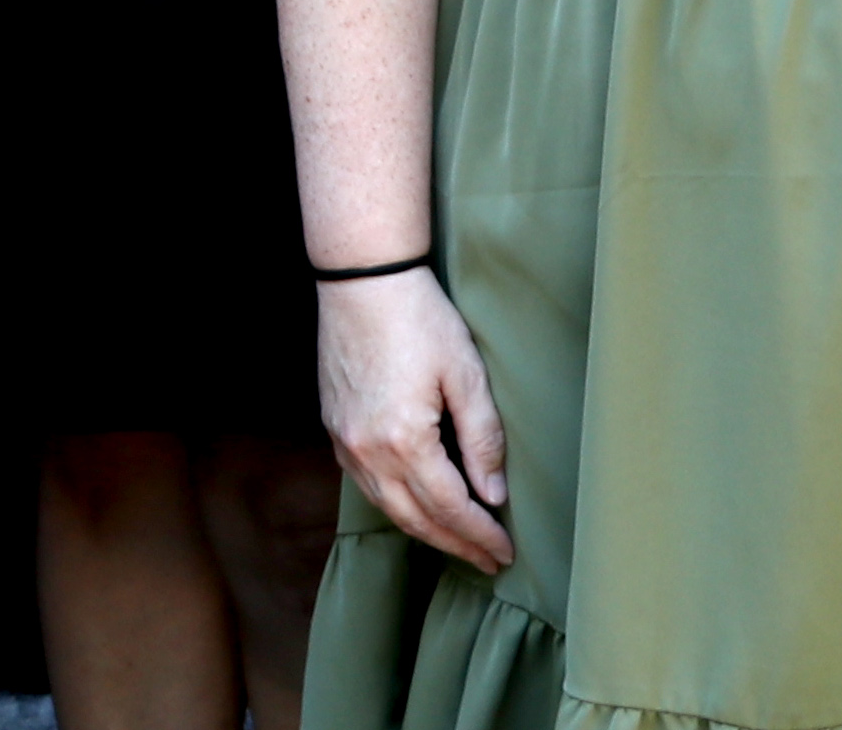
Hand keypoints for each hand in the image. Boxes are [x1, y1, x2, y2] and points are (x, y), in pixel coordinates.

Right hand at [319, 268, 509, 571]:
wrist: (362, 280)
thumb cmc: (418, 318)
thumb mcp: (465, 375)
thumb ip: (482, 439)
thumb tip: (494, 495)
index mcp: (403, 440)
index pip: (449, 508)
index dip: (480, 535)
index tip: (505, 552)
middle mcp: (367, 451)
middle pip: (416, 520)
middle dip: (456, 545)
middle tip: (488, 561)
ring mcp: (345, 442)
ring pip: (388, 508)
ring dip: (425, 531)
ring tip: (458, 542)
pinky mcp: (335, 429)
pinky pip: (367, 485)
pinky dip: (396, 505)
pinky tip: (417, 506)